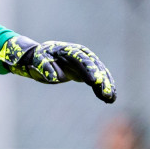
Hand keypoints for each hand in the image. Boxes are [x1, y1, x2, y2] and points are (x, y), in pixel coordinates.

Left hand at [0, 35, 116, 102]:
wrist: (44, 56)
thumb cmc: (40, 57)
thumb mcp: (39, 60)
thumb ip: (45, 67)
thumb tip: (52, 77)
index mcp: (70, 50)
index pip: (82, 59)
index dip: (89, 69)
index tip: (93, 82)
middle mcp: (82, 54)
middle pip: (94, 66)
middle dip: (101, 79)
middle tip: (105, 93)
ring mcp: (87, 61)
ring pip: (100, 73)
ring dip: (106, 85)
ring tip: (110, 98)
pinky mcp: (89, 70)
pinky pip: (99, 78)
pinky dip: (105, 87)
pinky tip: (110, 98)